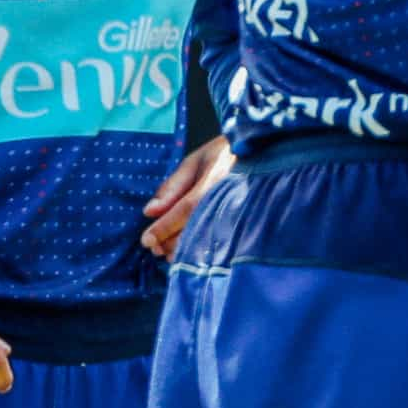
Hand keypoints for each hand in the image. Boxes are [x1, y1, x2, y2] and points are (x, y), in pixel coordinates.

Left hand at [141, 136, 233, 258]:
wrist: (260, 156)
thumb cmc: (224, 155)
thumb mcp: (195, 161)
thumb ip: (172, 187)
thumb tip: (149, 212)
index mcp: (215, 180)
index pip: (186, 209)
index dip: (164, 227)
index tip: (146, 239)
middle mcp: (227, 200)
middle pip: (194, 229)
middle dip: (168, 242)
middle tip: (153, 246)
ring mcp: (237, 214)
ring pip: (204, 242)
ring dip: (181, 250)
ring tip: (165, 250)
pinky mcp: (241, 224)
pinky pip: (215, 243)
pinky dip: (197, 251)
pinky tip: (186, 252)